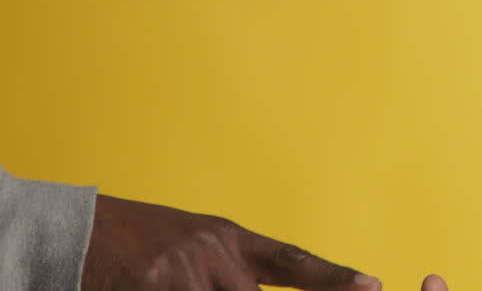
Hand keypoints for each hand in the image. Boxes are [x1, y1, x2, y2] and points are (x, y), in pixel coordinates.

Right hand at [82, 194, 380, 290]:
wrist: (74, 231)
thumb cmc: (138, 242)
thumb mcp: (193, 244)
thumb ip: (230, 270)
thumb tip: (256, 288)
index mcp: (229, 238)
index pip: (292, 261)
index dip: (332, 277)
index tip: (373, 286)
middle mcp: (213, 252)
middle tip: (227, 290)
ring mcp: (182, 272)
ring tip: (181, 285)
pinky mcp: (150, 287)